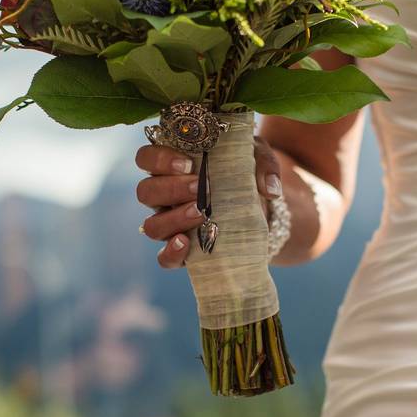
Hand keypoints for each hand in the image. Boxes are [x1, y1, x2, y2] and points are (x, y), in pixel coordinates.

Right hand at [134, 136, 283, 268]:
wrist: (261, 210)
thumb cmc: (248, 175)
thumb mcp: (258, 161)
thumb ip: (264, 166)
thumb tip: (270, 188)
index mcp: (173, 167)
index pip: (146, 158)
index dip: (158, 158)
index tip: (188, 163)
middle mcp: (164, 196)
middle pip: (145, 191)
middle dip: (170, 188)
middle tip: (199, 186)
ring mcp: (170, 224)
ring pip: (151, 226)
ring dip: (173, 219)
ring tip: (201, 212)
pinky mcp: (183, 250)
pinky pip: (164, 258)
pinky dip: (171, 253)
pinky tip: (186, 244)